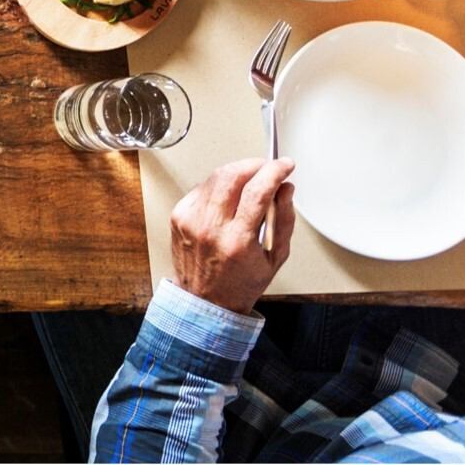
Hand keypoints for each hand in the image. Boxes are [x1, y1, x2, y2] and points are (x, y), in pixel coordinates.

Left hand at [170, 157, 295, 315]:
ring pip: (216, 177)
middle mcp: (210, 227)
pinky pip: (202, 188)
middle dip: (254, 164)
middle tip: (267, 168)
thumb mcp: (275, 258)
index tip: (284, 165)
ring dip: (237, 171)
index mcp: (237, 241)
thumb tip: (285, 189)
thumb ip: (284, 220)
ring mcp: (191, 219)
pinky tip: (229, 196)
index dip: (274, 172)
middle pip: (232, 175)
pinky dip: (219, 185)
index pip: (257, 191)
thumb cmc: (240, 284)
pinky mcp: (179, 215)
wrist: (204, 301)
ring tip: (251, 180)